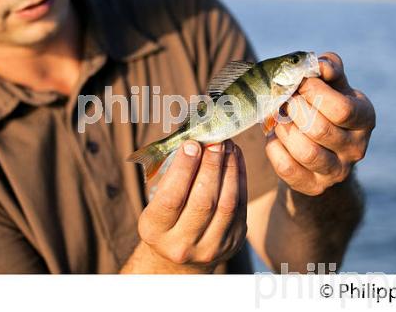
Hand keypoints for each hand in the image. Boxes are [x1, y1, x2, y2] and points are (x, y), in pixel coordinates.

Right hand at [136, 139, 246, 272]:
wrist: (181, 255)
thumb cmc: (167, 217)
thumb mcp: (156, 200)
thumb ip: (172, 176)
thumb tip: (195, 142)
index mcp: (155, 232)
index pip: (170, 199)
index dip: (183, 169)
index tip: (191, 144)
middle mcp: (181, 245)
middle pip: (202, 201)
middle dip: (211, 166)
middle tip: (215, 141)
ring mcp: (210, 248)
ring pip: (226, 204)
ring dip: (229, 169)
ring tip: (228, 146)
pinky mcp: (233, 242)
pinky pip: (241, 206)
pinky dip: (240, 178)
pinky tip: (236, 158)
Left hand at [266, 52, 375, 195]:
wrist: (320, 147)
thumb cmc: (323, 106)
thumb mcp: (330, 84)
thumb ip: (327, 69)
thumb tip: (320, 64)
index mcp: (364, 118)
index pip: (341, 109)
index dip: (314, 93)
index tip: (299, 83)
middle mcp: (356, 148)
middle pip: (320, 129)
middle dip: (294, 110)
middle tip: (283, 99)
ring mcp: (337, 171)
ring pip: (306, 151)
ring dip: (284, 129)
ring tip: (278, 117)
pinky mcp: (313, 186)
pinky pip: (288, 168)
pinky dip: (274, 148)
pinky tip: (274, 137)